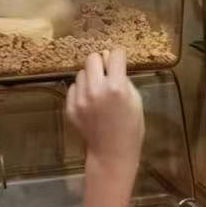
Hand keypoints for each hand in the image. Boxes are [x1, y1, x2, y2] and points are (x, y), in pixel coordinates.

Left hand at [68, 50, 144, 171]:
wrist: (112, 152)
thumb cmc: (131, 126)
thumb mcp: (135, 99)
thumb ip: (123, 77)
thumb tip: (109, 58)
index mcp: (117, 86)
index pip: (115, 54)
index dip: (118, 56)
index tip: (119, 60)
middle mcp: (96, 89)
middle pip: (93, 58)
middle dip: (101, 63)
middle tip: (107, 75)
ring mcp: (80, 99)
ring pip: (81, 73)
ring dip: (90, 78)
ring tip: (99, 93)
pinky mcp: (70, 107)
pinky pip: (74, 88)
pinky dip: (81, 91)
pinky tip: (90, 103)